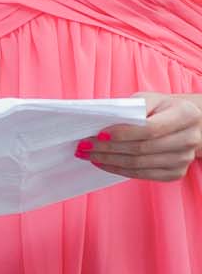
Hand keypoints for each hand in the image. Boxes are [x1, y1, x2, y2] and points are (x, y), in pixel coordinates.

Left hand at [82, 92, 201, 181]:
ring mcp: (184, 159)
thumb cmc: (162, 108)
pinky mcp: (176, 173)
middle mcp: (189, 139)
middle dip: (108, 148)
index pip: (150, 129)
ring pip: (139, 164)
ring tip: (87, 154)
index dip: (122, 133)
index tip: (97, 134)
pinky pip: (142, 174)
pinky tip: (102, 163)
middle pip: (142, 148)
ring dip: (109, 160)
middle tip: (83, 145)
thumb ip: (131, 107)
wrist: (185, 124)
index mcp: (186, 115)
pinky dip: (118, 169)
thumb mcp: (150, 99)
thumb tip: (101, 119)